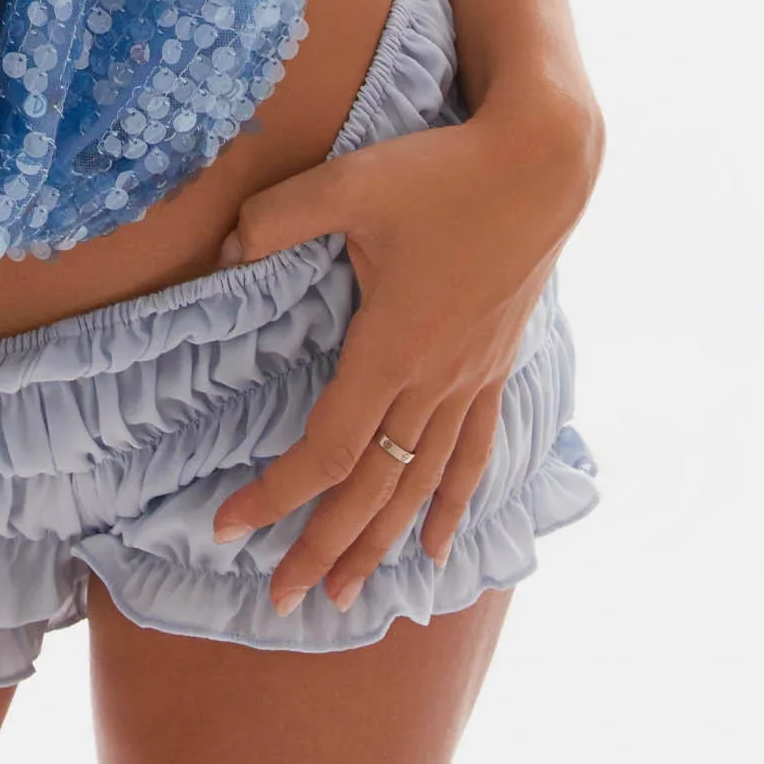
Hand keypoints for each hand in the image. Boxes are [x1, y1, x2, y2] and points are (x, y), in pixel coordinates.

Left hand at [209, 102, 595, 608]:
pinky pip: (471, 455)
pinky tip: (438, 547)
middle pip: (371, 490)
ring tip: (348, 596)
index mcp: (390, 349)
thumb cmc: (441, 172)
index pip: (325, 451)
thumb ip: (278, 218)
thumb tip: (224, 252)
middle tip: (282, 598)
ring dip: (381, 543)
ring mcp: (470, 379)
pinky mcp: (495, 366)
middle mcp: (432, 381)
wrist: (539, 165)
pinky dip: (451, 505)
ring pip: (420, 485)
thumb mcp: (348, 183)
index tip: (227, 527)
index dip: (274, 495)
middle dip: (324, 548)